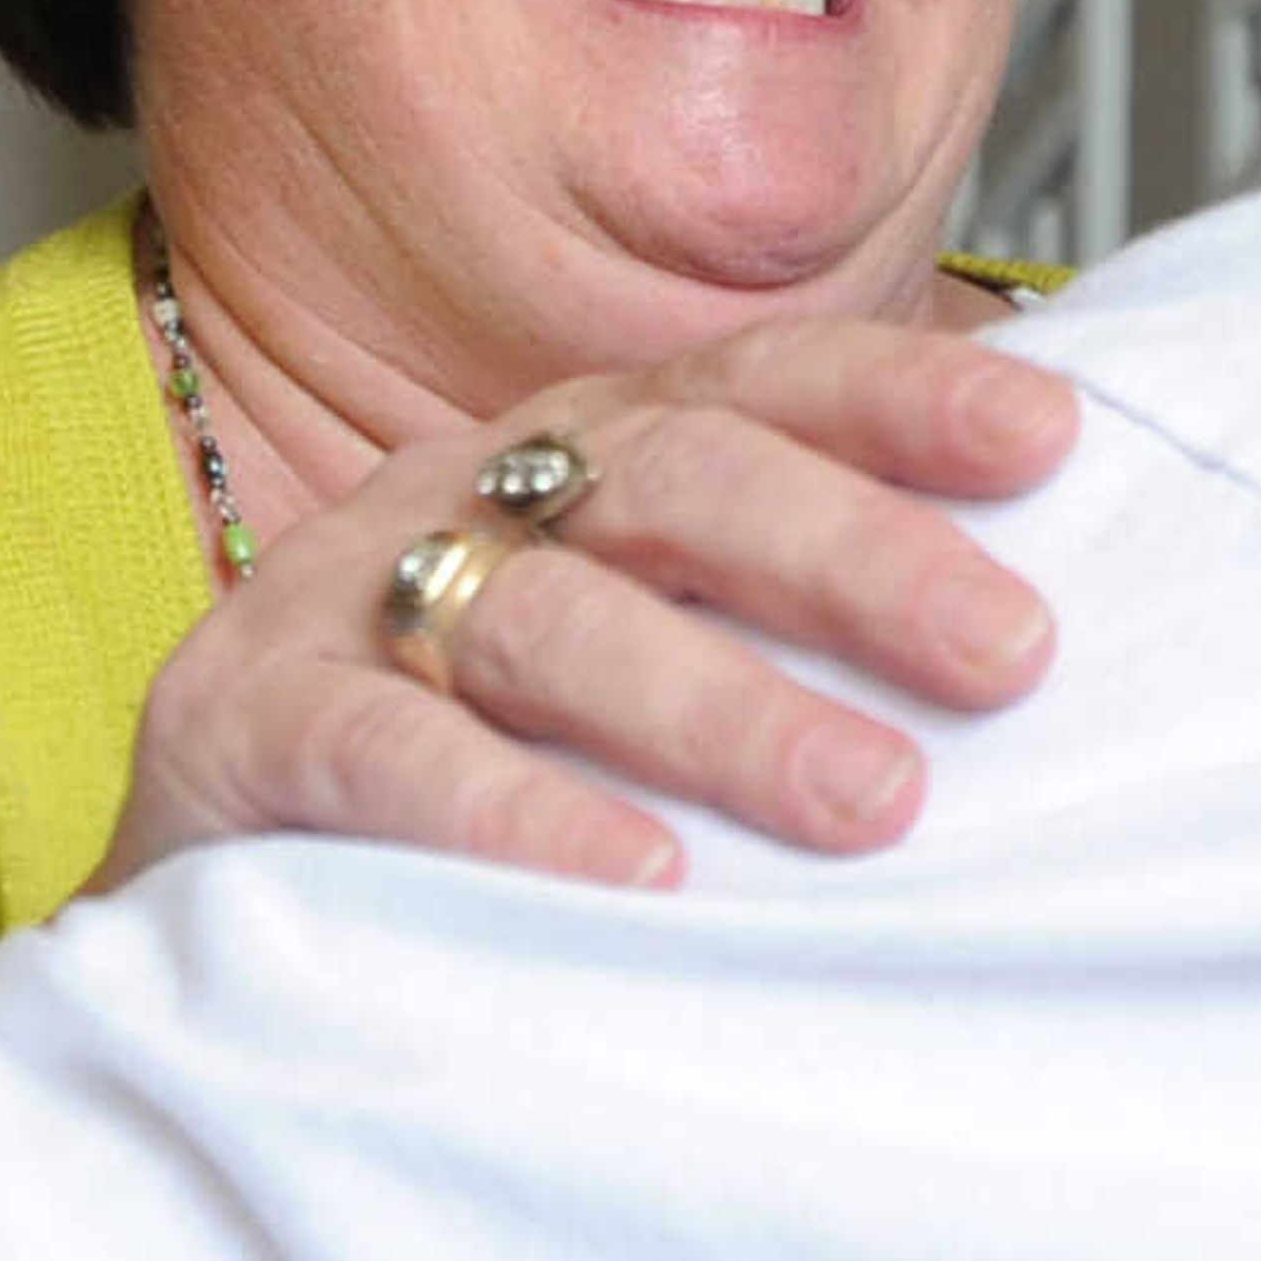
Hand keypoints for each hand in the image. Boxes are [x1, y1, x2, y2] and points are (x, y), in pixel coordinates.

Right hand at [89, 318, 1073, 894]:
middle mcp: (483, 489)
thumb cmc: (480, 734)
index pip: (762, 384)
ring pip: (557, 620)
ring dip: (726, 708)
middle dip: (858, 555)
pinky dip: (516, 810)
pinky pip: (388, 755)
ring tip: (875, 799)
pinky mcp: (246, 722)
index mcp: (590, 447)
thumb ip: (800, 596)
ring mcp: (353, 593)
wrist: (210, 848)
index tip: (1050, 438)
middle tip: (1012, 652)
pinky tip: (638, 875)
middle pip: (683, 481)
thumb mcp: (641, 624)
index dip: (903, 397)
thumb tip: (1042, 593)